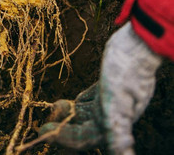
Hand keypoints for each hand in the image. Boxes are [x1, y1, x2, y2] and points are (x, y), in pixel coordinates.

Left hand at [39, 22, 162, 154]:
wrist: (139, 43)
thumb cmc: (127, 70)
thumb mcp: (118, 99)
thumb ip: (117, 128)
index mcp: (115, 121)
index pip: (85, 138)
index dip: (64, 138)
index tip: (43, 130)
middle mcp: (113, 114)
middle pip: (84, 127)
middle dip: (65, 126)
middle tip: (46, 120)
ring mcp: (111, 99)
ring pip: (87, 113)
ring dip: (71, 114)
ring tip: (55, 108)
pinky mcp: (109, 85)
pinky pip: (92, 99)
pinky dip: (81, 102)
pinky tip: (74, 100)